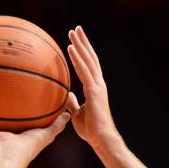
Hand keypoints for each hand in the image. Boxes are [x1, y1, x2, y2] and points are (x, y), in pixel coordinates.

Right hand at [0, 111, 70, 163]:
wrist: (9, 156)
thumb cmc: (27, 148)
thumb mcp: (44, 135)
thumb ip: (56, 125)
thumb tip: (68, 114)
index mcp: (19, 143)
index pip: (20, 135)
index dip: (21, 130)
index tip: (20, 123)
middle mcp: (5, 147)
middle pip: (1, 137)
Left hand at [66, 26, 118, 148]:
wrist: (101, 139)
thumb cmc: (90, 130)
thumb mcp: (77, 114)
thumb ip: (72, 103)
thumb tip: (66, 95)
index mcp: (95, 88)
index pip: (89, 66)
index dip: (84, 52)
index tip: (77, 41)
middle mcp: (98, 84)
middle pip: (91, 58)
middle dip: (83, 42)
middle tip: (76, 28)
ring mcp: (97, 86)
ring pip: (88, 60)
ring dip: (80, 45)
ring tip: (72, 31)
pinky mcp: (94, 91)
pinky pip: (84, 71)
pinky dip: (77, 58)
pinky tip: (71, 48)